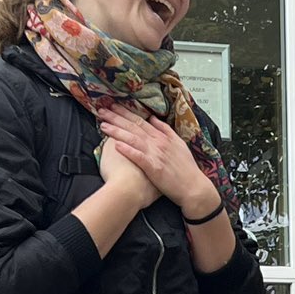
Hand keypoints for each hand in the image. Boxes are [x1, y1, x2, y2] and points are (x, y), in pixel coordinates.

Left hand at [97, 105, 218, 218]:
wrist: (193, 187)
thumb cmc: (186, 168)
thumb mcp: (179, 144)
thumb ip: (166, 130)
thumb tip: (153, 118)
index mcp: (162, 137)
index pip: (141, 121)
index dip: (125, 113)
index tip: (113, 106)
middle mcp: (158, 143)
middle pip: (134, 127)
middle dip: (116, 118)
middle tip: (101, 110)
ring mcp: (156, 155)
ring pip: (133, 139)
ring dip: (117, 131)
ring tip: (103, 125)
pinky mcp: (154, 168)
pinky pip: (138, 157)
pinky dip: (128, 150)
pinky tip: (116, 145)